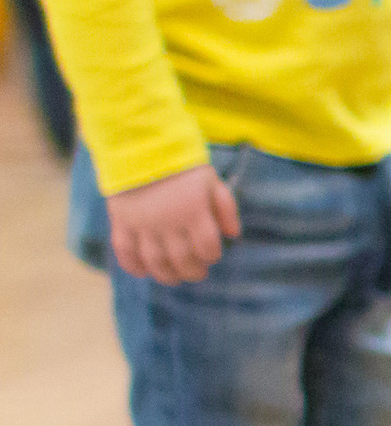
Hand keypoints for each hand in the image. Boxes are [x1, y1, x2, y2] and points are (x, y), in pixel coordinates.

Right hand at [106, 163, 239, 284]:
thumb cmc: (182, 166)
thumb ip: (225, 208)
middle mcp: (168, 221)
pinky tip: (142, 272)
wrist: (140, 146)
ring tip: (174, 278)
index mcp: (194, 210)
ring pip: (155, 260)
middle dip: (193, 271)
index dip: (212, 255)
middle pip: (182, 259)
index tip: (212, 255)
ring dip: (166, 275)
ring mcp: (142, 223)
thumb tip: (233, 235)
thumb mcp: (212, 181)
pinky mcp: (121, 221)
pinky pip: (125, 250)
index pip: (208, 246)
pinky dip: (132, 265)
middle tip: (197, 273)